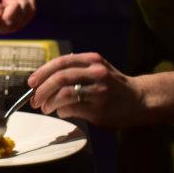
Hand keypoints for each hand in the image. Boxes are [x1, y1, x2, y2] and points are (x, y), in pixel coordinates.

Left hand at [27, 52, 149, 128]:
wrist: (142, 100)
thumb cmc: (113, 85)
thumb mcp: (97, 68)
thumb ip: (75, 69)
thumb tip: (43, 78)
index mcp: (92, 60)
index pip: (61, 62)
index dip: (42, 72)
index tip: (31, 82)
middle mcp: (96, 73)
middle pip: (59, 78)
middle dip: (42, 90)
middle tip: (34, 99)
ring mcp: (99, 91)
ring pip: (64, 94)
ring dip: (49, 102)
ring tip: (45, 108)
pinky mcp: (100, 109)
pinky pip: (72, 109)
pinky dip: (62, 110)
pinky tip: (62, 112)